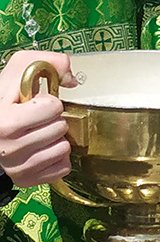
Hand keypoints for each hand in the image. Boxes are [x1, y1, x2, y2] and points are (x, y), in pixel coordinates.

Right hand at [0, 51, 74, 186]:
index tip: (38, 102)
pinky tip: (46, 147)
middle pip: (59, 129)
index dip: (51, 101)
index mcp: (4, 121)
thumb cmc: (8, 96)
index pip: (52, 108)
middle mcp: (6, 148)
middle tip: (40, 119)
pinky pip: (61, 169)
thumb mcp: (22, 67)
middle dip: (55, 119)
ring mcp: (14, 167)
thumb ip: (51, 62)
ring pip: (62, 149)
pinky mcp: (24, 179)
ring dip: (58, 138)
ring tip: (42, 132)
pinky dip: (59, 157)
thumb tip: (71, 80)